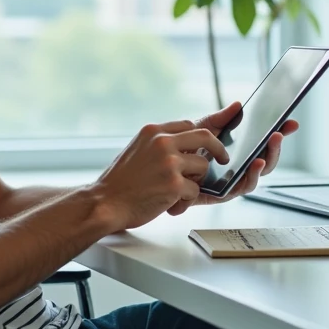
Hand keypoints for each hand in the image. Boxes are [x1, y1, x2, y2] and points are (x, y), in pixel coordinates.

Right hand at [95, 119, 230, 230]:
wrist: (105, 202)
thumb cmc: (119, 182)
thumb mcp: (137, 150)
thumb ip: (159, 145)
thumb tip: (184, 145)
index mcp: (152, 131)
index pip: (188, 124)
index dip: (203, 133)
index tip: (212, 140)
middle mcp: (162, 142)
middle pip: (205, 136)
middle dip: (218, 147)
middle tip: (223, 158)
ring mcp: (169, 162)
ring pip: (202, 165)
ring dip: (195, 180)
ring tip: (176, 191)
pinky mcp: (174, 184)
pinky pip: (194, 190)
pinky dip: (185, 200)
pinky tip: (169, 204)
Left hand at [166, 103, 298, 215]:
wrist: (154, 174)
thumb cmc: (178, 153)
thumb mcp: (200, 131)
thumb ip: (220, 120)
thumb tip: (238, 105)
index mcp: (236, 152)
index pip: (261, 143)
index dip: (279, 133)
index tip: (291, 122)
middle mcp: (237, 168)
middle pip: (265, 160)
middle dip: (275, 147)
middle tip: (279, 133)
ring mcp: (231, 182)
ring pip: (257, 175)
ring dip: (267, 161)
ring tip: (268, 147)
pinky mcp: (221, 194)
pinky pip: (240, 188)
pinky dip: (250, 176)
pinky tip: (253, 164)